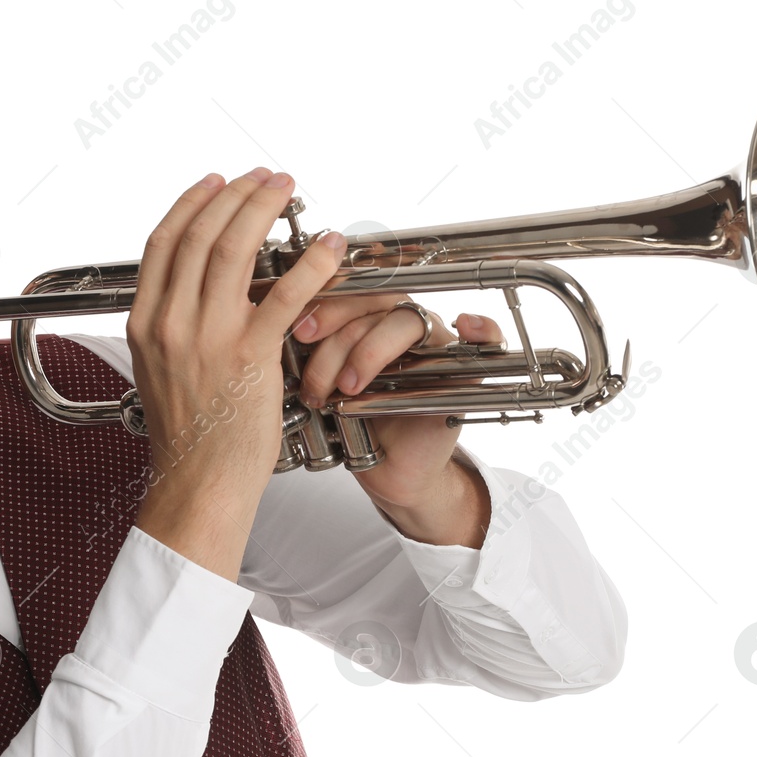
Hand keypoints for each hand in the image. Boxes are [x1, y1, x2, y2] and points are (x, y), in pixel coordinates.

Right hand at [127, 166, 347, 578]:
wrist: (197, 484)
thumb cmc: (188, 435)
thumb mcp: (159, 369)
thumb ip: (170, 326)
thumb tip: (192, 289)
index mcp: (145, 322)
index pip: (164, 241)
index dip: (193, 202)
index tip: (217, 182)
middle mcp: (170, 323)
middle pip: (201, 234)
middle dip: (236, 193)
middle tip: (264, 177)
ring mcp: (206, 338)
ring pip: (235, 250)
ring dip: (265, 209)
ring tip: (288, 189)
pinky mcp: (248, 357)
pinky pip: (284, 294)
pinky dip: (311, 263)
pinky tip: (330, 247)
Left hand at [293, 294, 505, 546]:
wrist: (384, 470)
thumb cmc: (352, 423)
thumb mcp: (318, 383)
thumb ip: (305, 351)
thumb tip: (270, 322)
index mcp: (365, 315)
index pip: (349, 286)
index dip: (324, 301)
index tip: (297, 330)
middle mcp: (400, 321)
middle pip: (374, 299)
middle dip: (338, 330)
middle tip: (312, 366)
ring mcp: (433, 342)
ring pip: (406, 321)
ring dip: (369, 352)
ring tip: (344, 389)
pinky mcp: (462, 369)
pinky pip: (487, 337)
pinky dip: (482, 327)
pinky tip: (467, 325)